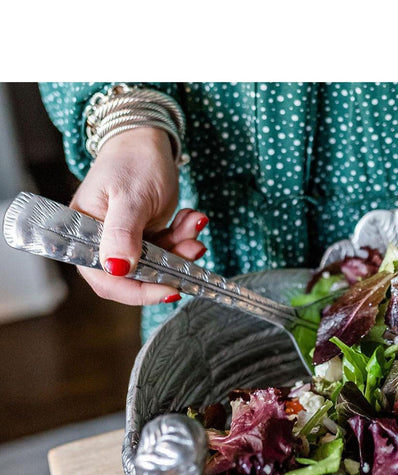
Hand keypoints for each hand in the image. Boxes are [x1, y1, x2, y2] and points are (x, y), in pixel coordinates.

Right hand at [70, 127, 208, 304]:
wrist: (148, 139)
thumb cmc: (132, 160)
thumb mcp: (130, 196)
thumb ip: (123, 234)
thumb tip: (116, 269)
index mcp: (85, 235)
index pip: (106, 280)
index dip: (138, 291)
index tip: (171, 289)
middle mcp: (104, 243)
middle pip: (138, 277)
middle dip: (170, 266)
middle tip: (193, 248)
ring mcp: (128, 242)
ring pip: (160, 265)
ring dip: (182, 249)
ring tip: (193, 223)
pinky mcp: (147, 238)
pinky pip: (170, 251)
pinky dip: (185, 238)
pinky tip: (192, 218)